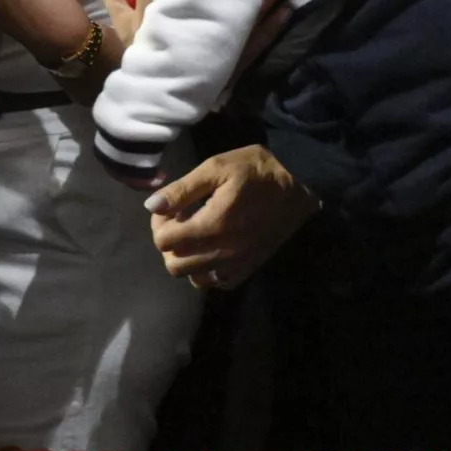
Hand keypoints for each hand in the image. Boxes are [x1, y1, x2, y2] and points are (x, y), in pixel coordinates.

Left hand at [148, 145, 318, 288]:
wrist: (299, 187)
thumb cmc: (256, 170)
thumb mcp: (216, 167)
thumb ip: (182, 189)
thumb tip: (151, 206)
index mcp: (212, 224)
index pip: (164, 241)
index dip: (159, 224)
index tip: (170, 208)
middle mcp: (223, 252)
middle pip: (174, 265)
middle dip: (169, 243)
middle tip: (179, 221)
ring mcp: (237, 264)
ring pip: (193, 278)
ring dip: (186, 259)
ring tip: (194, 235)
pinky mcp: (249, 269)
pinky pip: (217, 283)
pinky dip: (207, 271)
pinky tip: (211, 249)